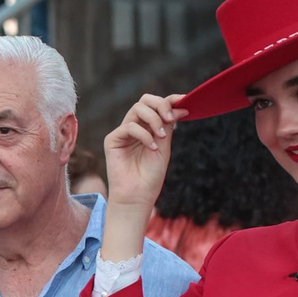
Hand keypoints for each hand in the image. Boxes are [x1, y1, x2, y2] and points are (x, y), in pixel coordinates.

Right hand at [105, 94, 186, 214]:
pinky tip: (151, 148)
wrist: (138, 196)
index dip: (170, 100)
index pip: (156, 106)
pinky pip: (130, 126)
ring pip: (138, 109)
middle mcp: (135, 127)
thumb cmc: (151, 176)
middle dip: (161, 105)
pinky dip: (144, 135)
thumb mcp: (165, 146)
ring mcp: (123, 133)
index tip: (185, 100)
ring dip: (154, 119)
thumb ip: (169, 125)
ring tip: (161, 136)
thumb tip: (180, 106)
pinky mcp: (112, 140)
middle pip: (145, 100)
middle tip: (170, 118)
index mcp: (147, 128)